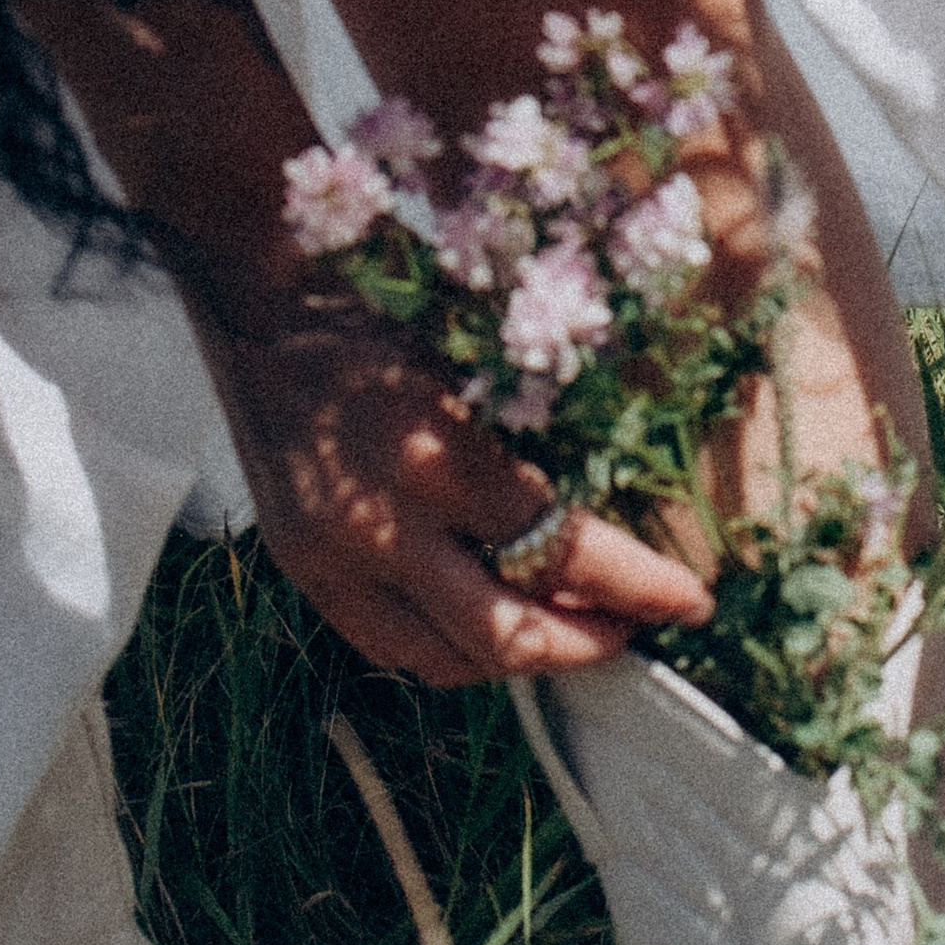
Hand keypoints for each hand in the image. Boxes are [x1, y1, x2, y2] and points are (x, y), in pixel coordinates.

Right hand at [200, 288, 710, 684]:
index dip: (638, 587)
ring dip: (519, 657)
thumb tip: (623, 508)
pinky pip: (387, 645)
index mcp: (439, 458)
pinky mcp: (300, 567)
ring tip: (570, 629)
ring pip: (444, 660)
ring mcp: (329, 558)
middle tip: (636, 627)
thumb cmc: (384, 294)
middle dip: (588, 642)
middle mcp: (380, 525)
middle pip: (507, 635)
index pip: (563, 553)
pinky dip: (449, 650)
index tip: (691, 600)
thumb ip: (541, 441)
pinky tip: (493, 624)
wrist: (253, 284)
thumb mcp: (482, 355)